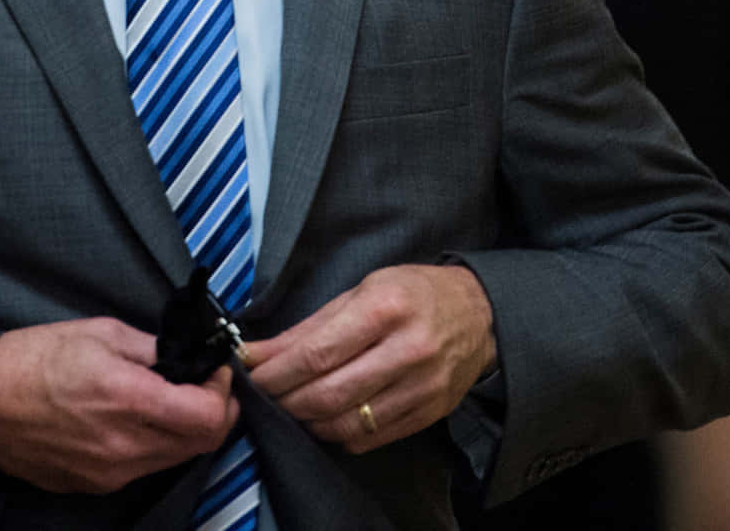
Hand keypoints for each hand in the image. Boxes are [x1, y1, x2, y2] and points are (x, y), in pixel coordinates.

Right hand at [0, 316, 238, 494]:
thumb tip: (185, 357)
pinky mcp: (95, 485)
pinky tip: (134, 420)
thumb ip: (150, 348)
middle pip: (201, 444)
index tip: (214, 371)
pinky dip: (152, 445)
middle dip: (213, 412)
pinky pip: (142, 468)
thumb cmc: (31, 359)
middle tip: (203, 385)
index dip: (222, 392)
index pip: (208, 417)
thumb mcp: (97, 332)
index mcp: (127, 400)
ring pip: (175, 458)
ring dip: (185, 431)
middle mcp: (124, 446)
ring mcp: (110, 473)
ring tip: (168, 400)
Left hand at [245, 264, 496, 453]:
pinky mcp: (429, 413)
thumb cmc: (411, 294)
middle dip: (286, 400)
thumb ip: (309, 327)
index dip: (277, 371)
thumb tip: (258, 353)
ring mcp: (422, 387)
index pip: (317, 353)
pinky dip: (339, 434)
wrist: (478, 314)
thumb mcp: (361, 291)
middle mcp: (408, 350)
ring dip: (308, 421)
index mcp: (385, 309)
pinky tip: (326, 419)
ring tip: (292, 407)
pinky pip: (372, 438)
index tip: (251, 374)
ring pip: (348, 423)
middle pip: (329, 393)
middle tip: (266, 395)